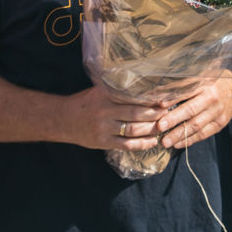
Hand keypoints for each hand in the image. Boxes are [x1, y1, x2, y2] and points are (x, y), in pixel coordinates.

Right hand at [54, 84, 168, 150]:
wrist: (62, 119)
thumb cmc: (84, 103)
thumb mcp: (98, 91)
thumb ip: (117, 89)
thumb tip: (142, 86)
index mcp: (105, 95)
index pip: (133, 97)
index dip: (150, 99)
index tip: (164, 99)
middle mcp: (105, 111)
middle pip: (136, 113)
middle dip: (155, 114)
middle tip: (168, 113)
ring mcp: (104, 128)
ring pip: (133, 130)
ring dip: (151, 129)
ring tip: (163, 126)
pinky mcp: (103, 142)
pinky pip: (126, 145)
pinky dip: (141, 144)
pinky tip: (153, 141)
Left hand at [157, 78, 231, 149]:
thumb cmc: (212, 83)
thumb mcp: (200, 78)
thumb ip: (182, 86)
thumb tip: (159, 94)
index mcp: (205, 84)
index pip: (187, 92)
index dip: (173, 99)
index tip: (159, 106)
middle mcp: (212, 99)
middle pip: (191, 110)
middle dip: (174, 120)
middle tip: (159, 127)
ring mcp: (217, 113)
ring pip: (196, 125)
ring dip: (179, 135)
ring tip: (165, 141)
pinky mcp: (220, 124)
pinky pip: (203, 134)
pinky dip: (190, 140)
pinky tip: (178, 144)